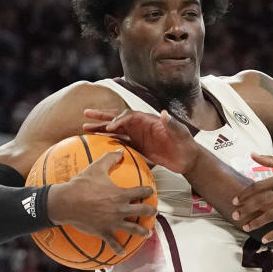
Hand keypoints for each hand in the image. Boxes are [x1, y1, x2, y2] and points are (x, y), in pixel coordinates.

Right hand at [47, 150, 156, 255]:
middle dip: (150, 211)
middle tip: (154, 212)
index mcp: (121, 194)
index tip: (151, 191)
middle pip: (142, 211)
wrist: (66, 202)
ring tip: (148, 234)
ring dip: (142, 232)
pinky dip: (118, 249)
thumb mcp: (96, 168)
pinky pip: (113, 243)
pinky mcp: (103, 232)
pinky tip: (123, 254)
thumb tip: (120, 150)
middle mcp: (120, 209)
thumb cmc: (81, 184)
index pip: (140, 191)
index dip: (148, 191)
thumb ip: (110, 158)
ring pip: (133, 229)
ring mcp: (113, 222)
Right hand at [83, 108, 200, 173]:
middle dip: (102, 116)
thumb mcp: (180, 132)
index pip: (129, 116)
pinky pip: (121, 142)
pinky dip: (109, 142)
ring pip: (116, 130)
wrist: (187, 158)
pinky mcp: (138, 146)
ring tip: (85, 128)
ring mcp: (138, 136)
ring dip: (101, 129)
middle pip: (118, 119)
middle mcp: (141, 125)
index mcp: (148, 119)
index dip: (119, 120)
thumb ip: (172, 123)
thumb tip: (164, 113)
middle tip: (86, 114)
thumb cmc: (185, 143)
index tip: (110, 127)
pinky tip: (98, 143)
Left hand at [231, 154, 272, 242]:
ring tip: (246, 227)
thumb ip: (270, 160)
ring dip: (256, 222)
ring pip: (270, 215)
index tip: (234, 201)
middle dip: (246, 210)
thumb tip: (251, 154)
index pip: (258, 187)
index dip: (244, 194)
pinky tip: (265, 239)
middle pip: (261, 202)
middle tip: (235, 216)